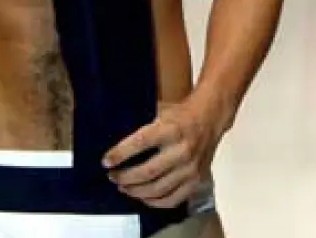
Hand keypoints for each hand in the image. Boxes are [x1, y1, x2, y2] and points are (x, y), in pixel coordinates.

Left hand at [104, 99, 221, 209]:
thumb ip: (142, 128)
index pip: (140, 143)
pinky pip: (172, 199)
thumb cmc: (181, 115)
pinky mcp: (196, 180)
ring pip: (157, 189)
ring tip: (123, 187)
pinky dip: (154, 202)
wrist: (210, 118)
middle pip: (147, 171)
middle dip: (125, 177)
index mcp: (171, 129)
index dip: (120, 154)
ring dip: (135, 191)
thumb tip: (116, 144)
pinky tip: (143, 197)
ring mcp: (190, 168)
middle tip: (112, 176)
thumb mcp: (160, 112)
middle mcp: (182, 150)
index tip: (106, 161)